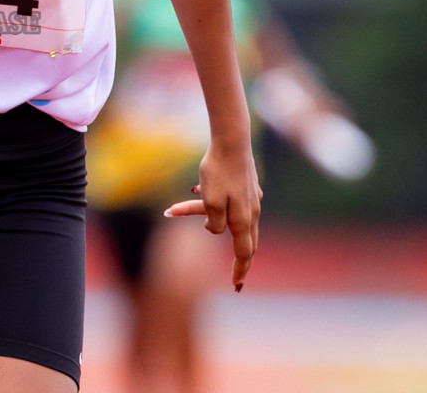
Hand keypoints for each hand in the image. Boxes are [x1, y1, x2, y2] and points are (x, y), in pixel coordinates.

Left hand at [164, 140, 261, 290]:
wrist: (231, 141)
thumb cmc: (219, 172)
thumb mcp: (211, 202)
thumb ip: (214, 223)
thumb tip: (214, 230)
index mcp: (244, 220)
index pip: (244, 253)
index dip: (240, 270)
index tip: (236, 285)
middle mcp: (252, 212)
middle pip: (245, 242)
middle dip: (238, 258)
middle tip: (235, 276)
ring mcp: (251, 198)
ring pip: (231, 219)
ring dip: (204, 217)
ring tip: (174, 209)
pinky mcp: (246, 186)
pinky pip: (229, 202)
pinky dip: (212, 203)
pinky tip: (195, 190)